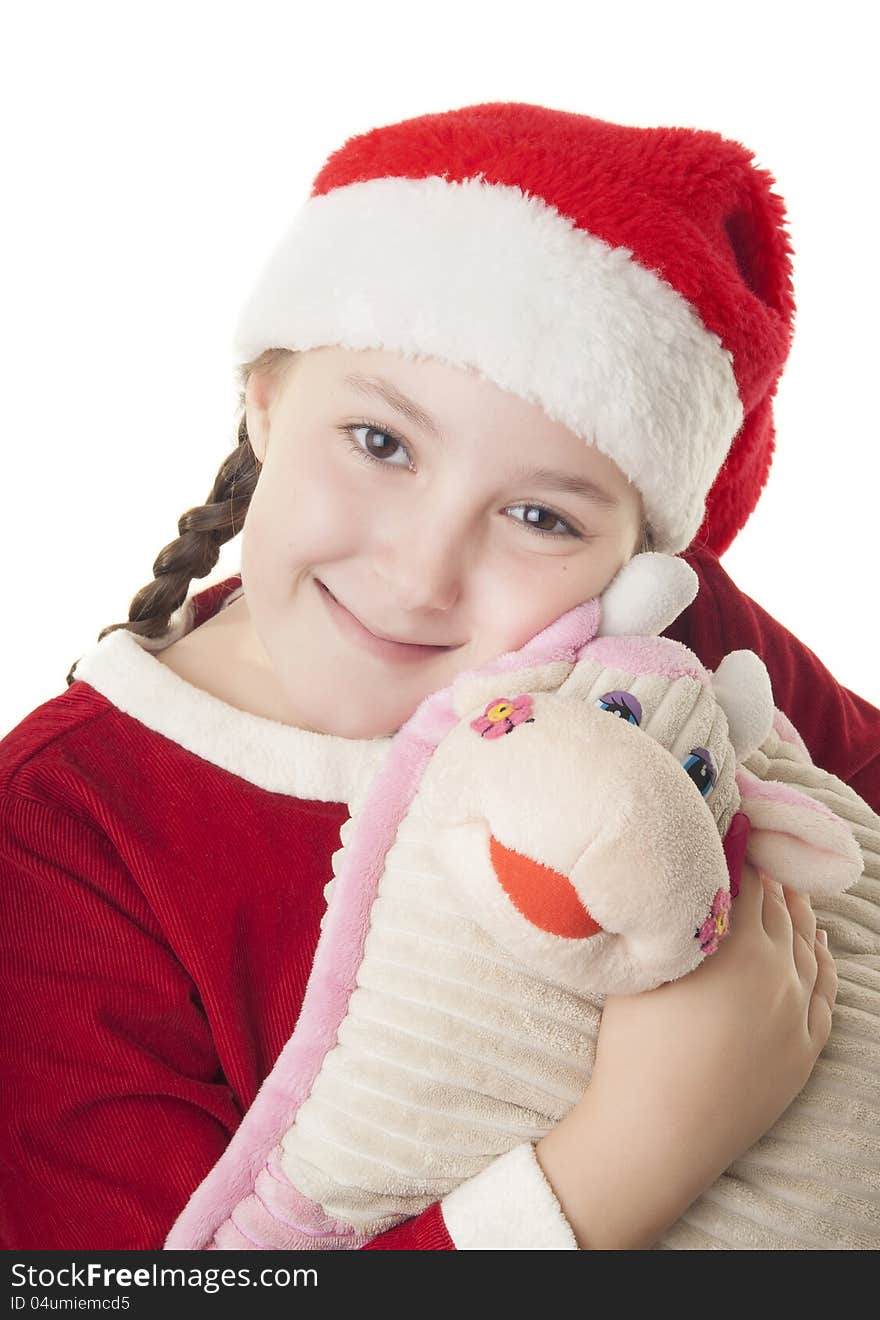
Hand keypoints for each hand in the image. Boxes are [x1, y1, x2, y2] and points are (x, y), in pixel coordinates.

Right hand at [589, 861, 835, 1165]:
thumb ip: (675, 914)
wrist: (656, 1134)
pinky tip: (818, 945)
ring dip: (797, 913)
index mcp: (738, 945)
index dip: (740, 845)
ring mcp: (796, 1013)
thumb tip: (688, 874)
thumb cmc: (634, 1047)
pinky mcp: (803, 1051)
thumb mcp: (647, 965)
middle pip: (780, 908)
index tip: (733, 822)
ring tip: (784, 888)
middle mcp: (779, 972)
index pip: (747, 876)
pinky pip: (825, 994)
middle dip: (767, 874)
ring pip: (807, 947)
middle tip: (755, 848)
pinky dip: (823, 962)